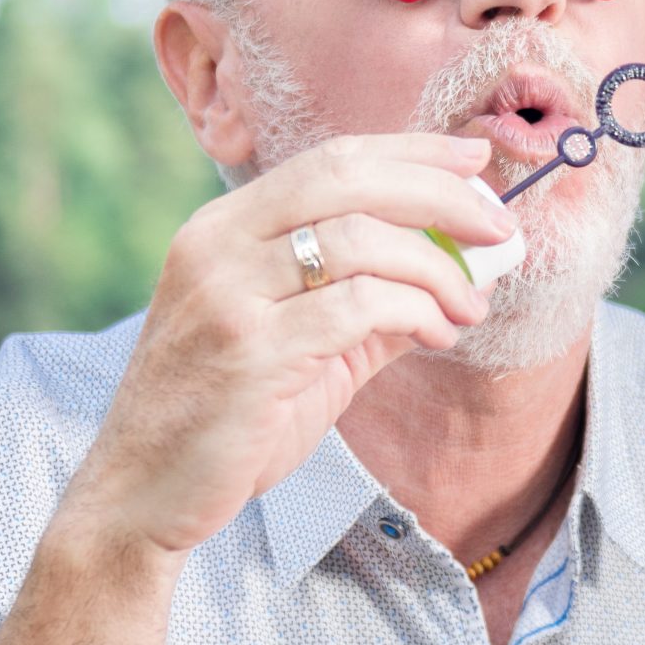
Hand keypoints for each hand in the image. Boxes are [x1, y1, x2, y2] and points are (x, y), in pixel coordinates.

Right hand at [62, 134, 509, 557]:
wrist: (145, 491)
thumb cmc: (231, 415)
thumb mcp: (307, 343)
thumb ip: (375, 301)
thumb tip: (466, 271)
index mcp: (226, 227)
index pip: (332, 159)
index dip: (413, 152)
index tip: (476, 158)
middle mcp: (218, 244)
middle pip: (348, 179)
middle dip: (439, 195)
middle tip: (498, 229)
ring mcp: (227, 295)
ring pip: (360, 240)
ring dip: (437, 269)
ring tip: (469, 306)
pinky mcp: (250, 352)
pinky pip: (356, 307)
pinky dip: (416, 311)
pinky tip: (438, 334)